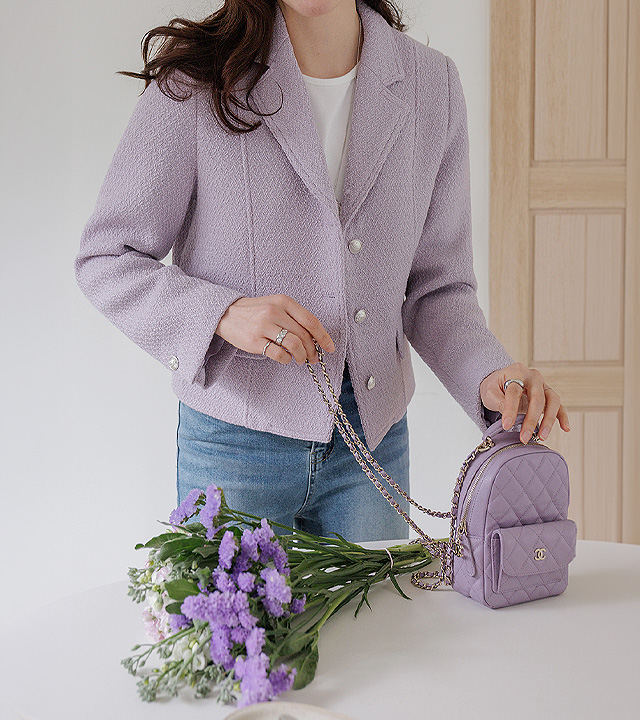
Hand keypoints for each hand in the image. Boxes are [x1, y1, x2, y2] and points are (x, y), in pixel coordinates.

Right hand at [215, 294, 335, 364]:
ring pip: (294, 345)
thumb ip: (294, 318)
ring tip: (301, 360)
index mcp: (284, 302)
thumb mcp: (276, 306)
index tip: (330, 348)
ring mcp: (264, 326)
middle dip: (313, 350)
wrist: (226, 314)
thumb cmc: (256, 311)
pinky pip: (279, 354)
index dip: (323, 336)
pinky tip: (286, 359)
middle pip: (304, 335)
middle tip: (313, 358)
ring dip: (302, 356)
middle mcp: (275, 312)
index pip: (311, 321)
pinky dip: (286, 359)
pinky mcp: (255, 341)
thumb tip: (315, 338)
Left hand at [479, 362, 570, 443]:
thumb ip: (497, 401)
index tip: (506, 425)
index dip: (510, 410)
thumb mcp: (489, 391)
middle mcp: (533, 377)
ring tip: (542, 436)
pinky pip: (559, 406)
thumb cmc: (495, 386)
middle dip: (531, 420)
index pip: (514, 392)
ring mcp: (543, 385)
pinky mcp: (548, 395)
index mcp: (516, 372)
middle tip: (524, 437)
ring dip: (549, 420)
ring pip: (552, 401)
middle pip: (537, 398)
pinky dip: (563, 417)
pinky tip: (565, 429)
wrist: (501, 381)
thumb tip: (509, 417)